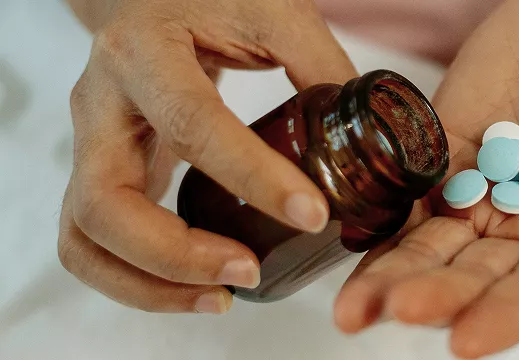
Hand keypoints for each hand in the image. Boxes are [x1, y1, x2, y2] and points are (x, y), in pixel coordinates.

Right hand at [58, 0, 355, 313]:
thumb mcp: (271, 14)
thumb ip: (321, 67)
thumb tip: (371, 140)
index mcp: (145, 52)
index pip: (193, 124)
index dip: (253, 177)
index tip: (312, 215)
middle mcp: (102, 104)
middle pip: (106, 204)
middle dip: (177, 255)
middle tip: (247, 272)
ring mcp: (92, 145)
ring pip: (86, 238)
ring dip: (149, 283)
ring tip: (220, 296)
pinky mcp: (102, 173)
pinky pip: (95, 243)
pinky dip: (138, 278)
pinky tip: (198, 283)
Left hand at [333, 0, 518, 356]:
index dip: (508, 316)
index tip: (465, 341)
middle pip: (477, 274)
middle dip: (433, 296)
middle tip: (388, 314)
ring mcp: (485, 188)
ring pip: (434, 244)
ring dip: (393, 276)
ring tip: (351, 307)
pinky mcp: (447, 151)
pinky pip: (410, 192)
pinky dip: (380, 219)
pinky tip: (347, 241)